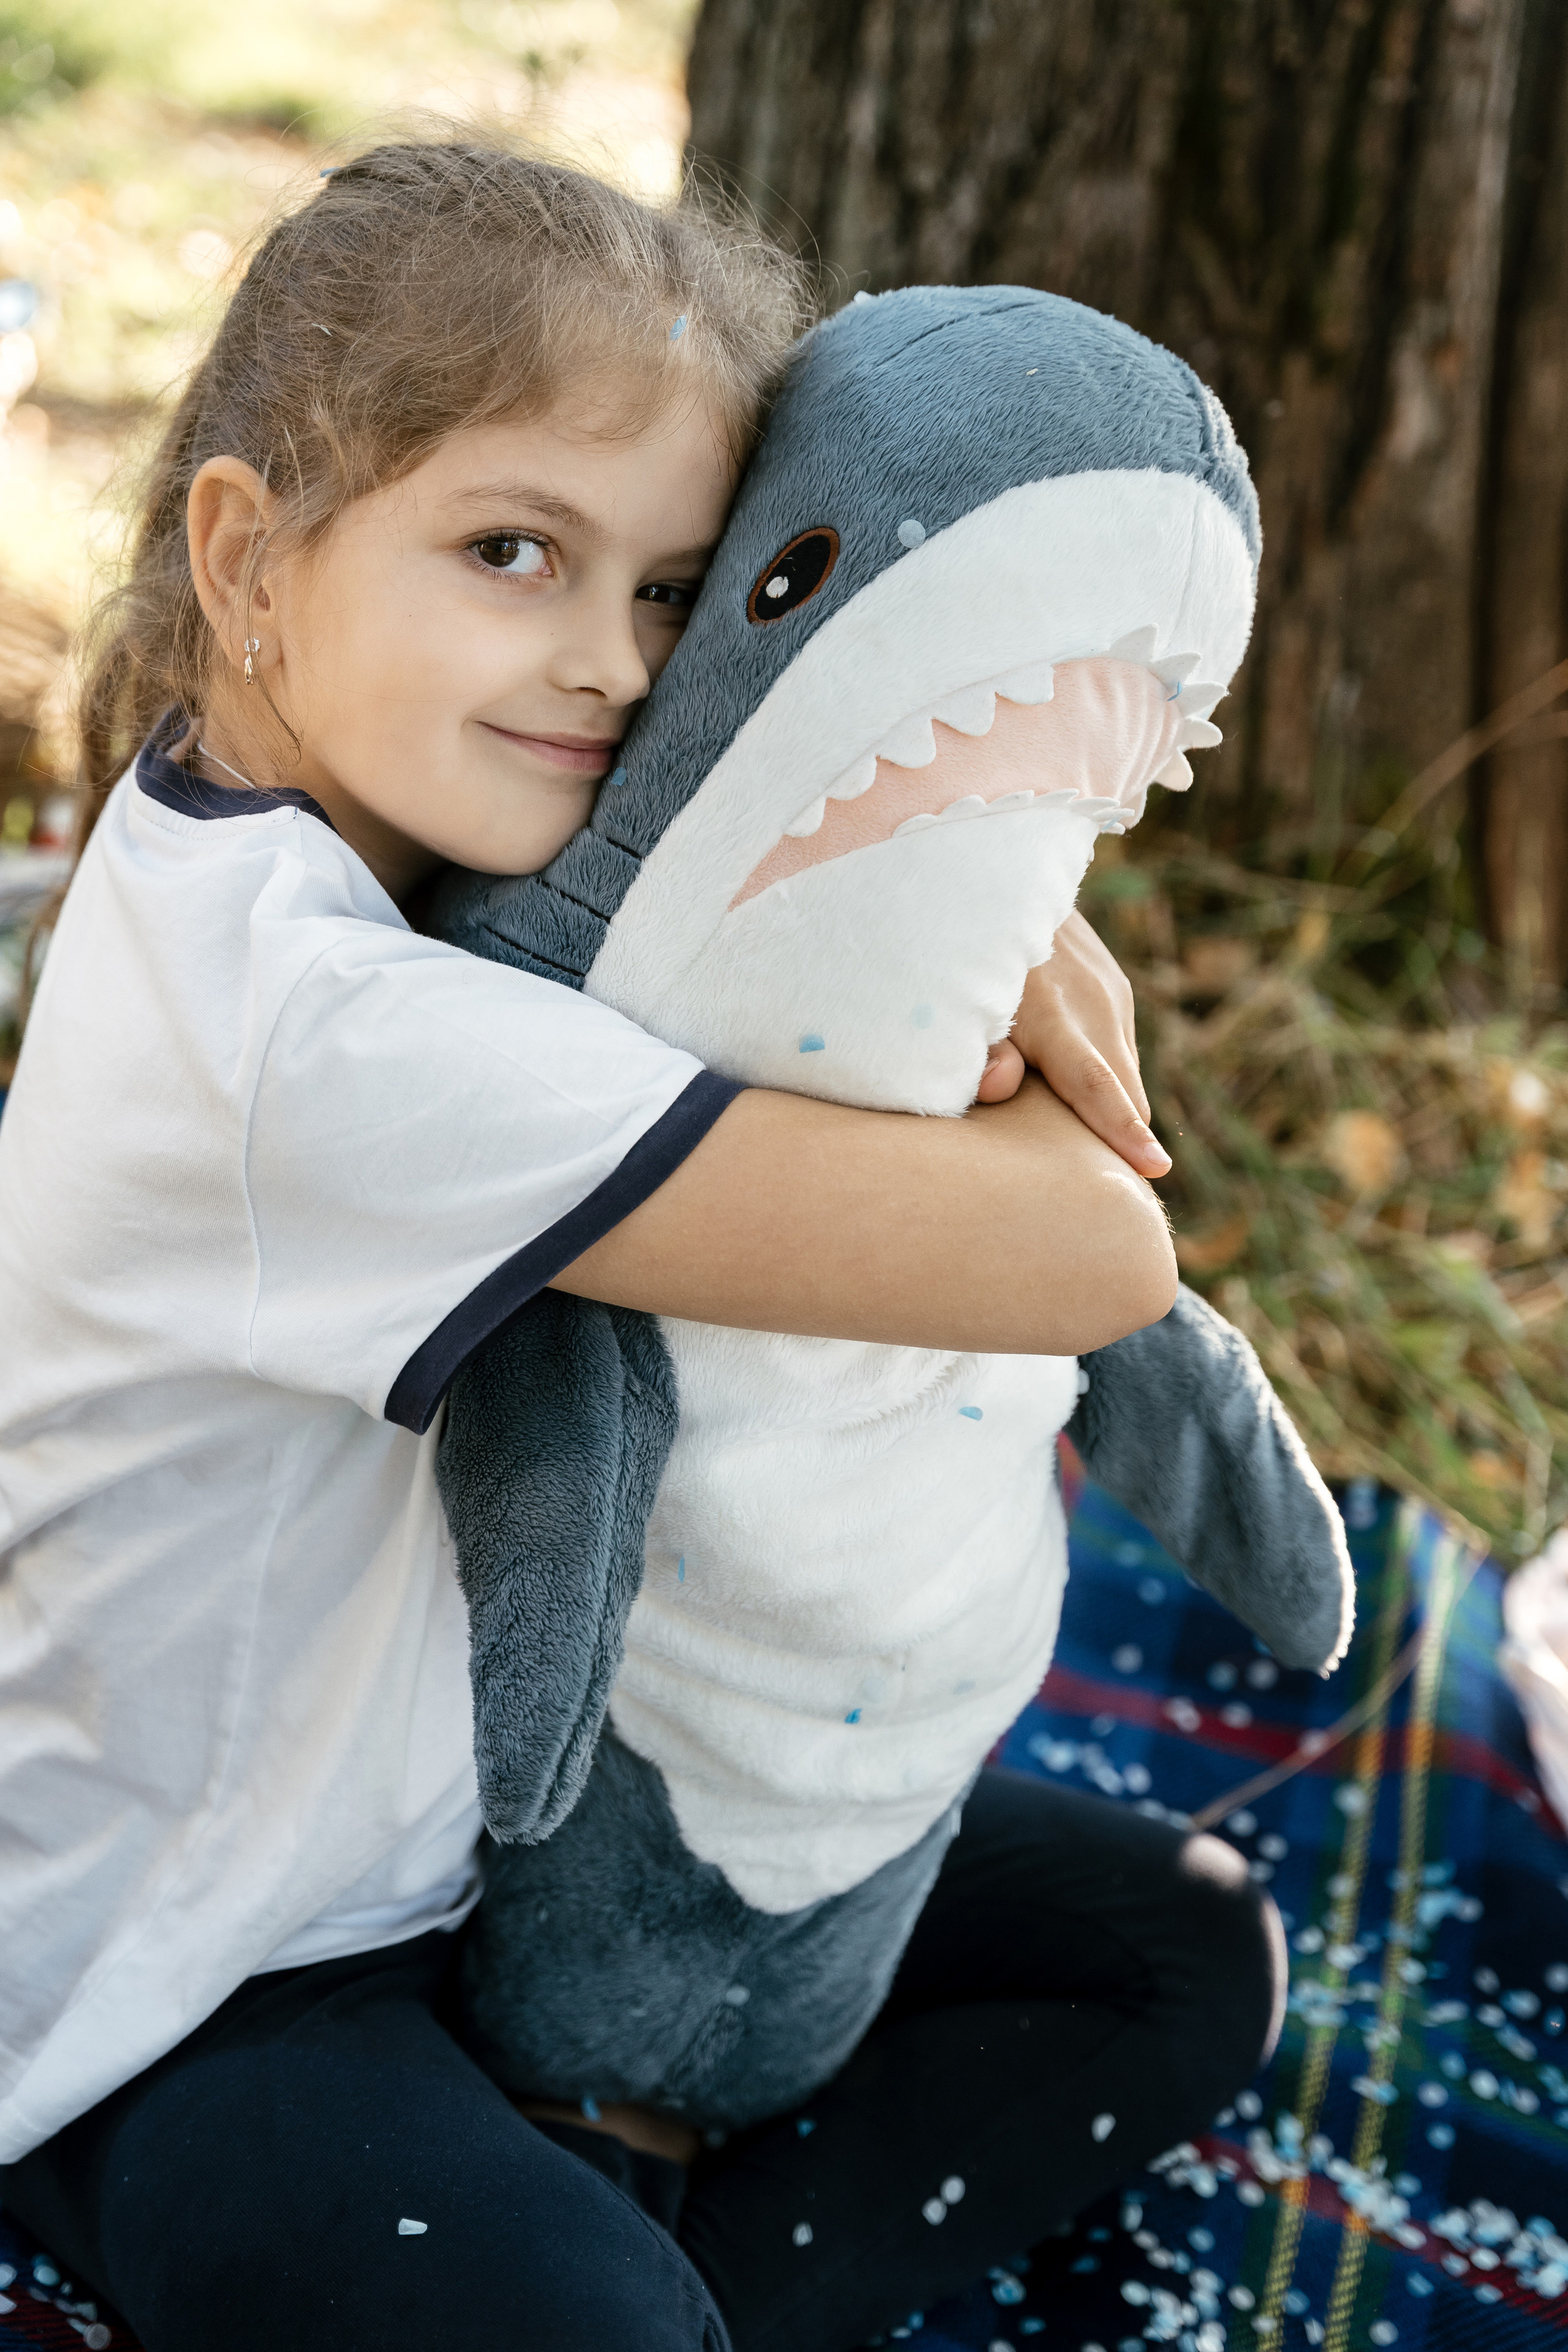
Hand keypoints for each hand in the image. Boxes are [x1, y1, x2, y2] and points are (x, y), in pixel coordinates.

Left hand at [976, 912, 1170, 1177]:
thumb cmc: (968, 954)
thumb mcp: (964, 1000)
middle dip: (1126, 1141)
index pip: (1095, 1084)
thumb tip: (998, 1088)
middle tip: (1116, 1196)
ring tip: (1085, 1142)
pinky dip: (1106, 1077)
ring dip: (1112, 1107)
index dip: (1123, 1129)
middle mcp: (1096, 1006)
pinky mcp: (1118, 991)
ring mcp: (1113, 995)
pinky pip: (1118, 1052)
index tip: (1154, 1167)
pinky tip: (1073, 1084)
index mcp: (1055, 1016)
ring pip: (1124, 1076)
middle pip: (1124, 1093)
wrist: (1005, 879)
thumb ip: (980, 1050)